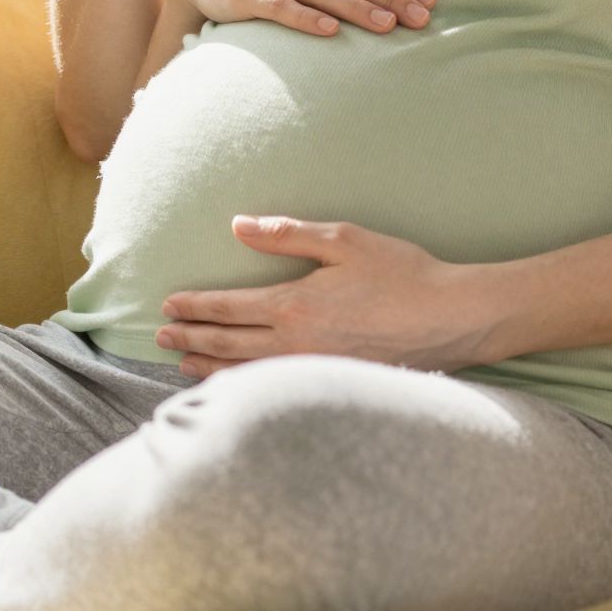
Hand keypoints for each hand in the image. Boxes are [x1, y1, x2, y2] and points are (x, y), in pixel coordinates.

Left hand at [153, 216, 490, 375]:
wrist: (450, 319)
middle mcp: (296, 343)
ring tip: (182, 365)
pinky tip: (234, 383)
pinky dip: (242, 385)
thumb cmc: (401, 273)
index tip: (168, 306)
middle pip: (228, 343)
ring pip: (246, 372)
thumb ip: (287, 233)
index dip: (195, 307)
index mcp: (295, 304)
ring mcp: (312, 369)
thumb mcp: (344, 239)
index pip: (229, 308)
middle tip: (161, 338)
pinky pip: (272, 386)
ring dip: (209, 366)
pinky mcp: (330, 382)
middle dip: (191, 339)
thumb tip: (239, 226)